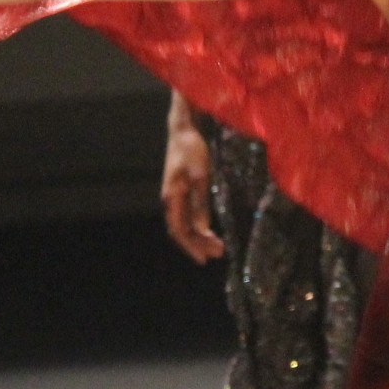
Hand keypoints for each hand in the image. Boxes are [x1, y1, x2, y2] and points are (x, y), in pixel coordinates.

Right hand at [161, 93, 222, 263]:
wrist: (182, 131)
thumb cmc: (191, 150)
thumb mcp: (200, 177)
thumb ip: (201, 205)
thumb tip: (203, 230)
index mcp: (172, 198)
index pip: (180, 231)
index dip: (193, 246)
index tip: (207, 257)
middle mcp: (170, 201)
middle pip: (181, 231)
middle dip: (198, 245)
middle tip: (218, 253)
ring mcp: (174, 197)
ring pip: (184, 225)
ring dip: (199, 237)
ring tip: (217, 246)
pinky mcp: (180, 192)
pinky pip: (186, 216)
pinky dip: (197, 226)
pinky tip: (208, 230)